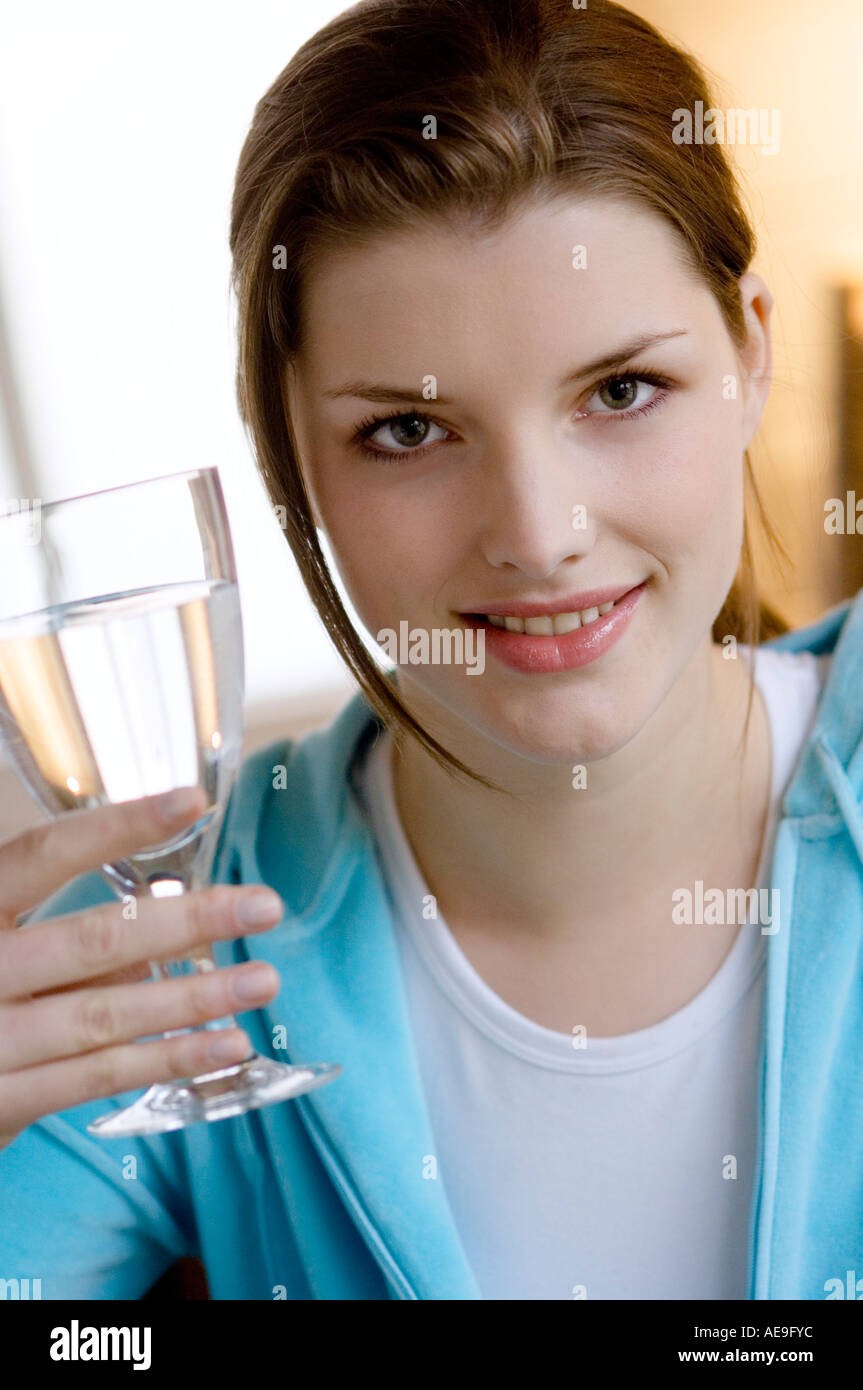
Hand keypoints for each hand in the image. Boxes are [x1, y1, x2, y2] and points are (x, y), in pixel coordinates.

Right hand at [0, 787, 282, 1148]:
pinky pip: (96, 1077)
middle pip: (91, 938)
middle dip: (187, 921)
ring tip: (262, 979)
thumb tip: (159, 936)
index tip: (189, 800)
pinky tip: (226, 1045)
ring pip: (104, 1014)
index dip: (116, 827)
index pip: (42, 855)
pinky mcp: (0, 1102)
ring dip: (193, 997)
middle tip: (264, 905)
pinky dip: (167, 1059)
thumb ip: (60, 940)